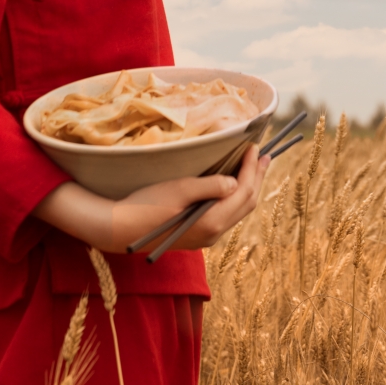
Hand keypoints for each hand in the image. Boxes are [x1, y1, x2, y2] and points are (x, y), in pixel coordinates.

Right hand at [32, 144, 269, 253]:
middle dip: (257, 178)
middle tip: (264, 155)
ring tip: (254, 167)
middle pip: (246, 204)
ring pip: (237, 211)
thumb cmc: (146, 205)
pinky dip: (235, 196)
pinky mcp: (197, 234)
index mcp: (211, 222)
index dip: (251, 169)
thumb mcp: (178, 189)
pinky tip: (233, 184)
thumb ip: (209, 186)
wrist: (121, 229)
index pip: (242, 192)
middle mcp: (213, 234)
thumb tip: (234, 182)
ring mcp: (206, 237)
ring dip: (248, 187)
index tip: (254, 147)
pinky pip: (226, 215)